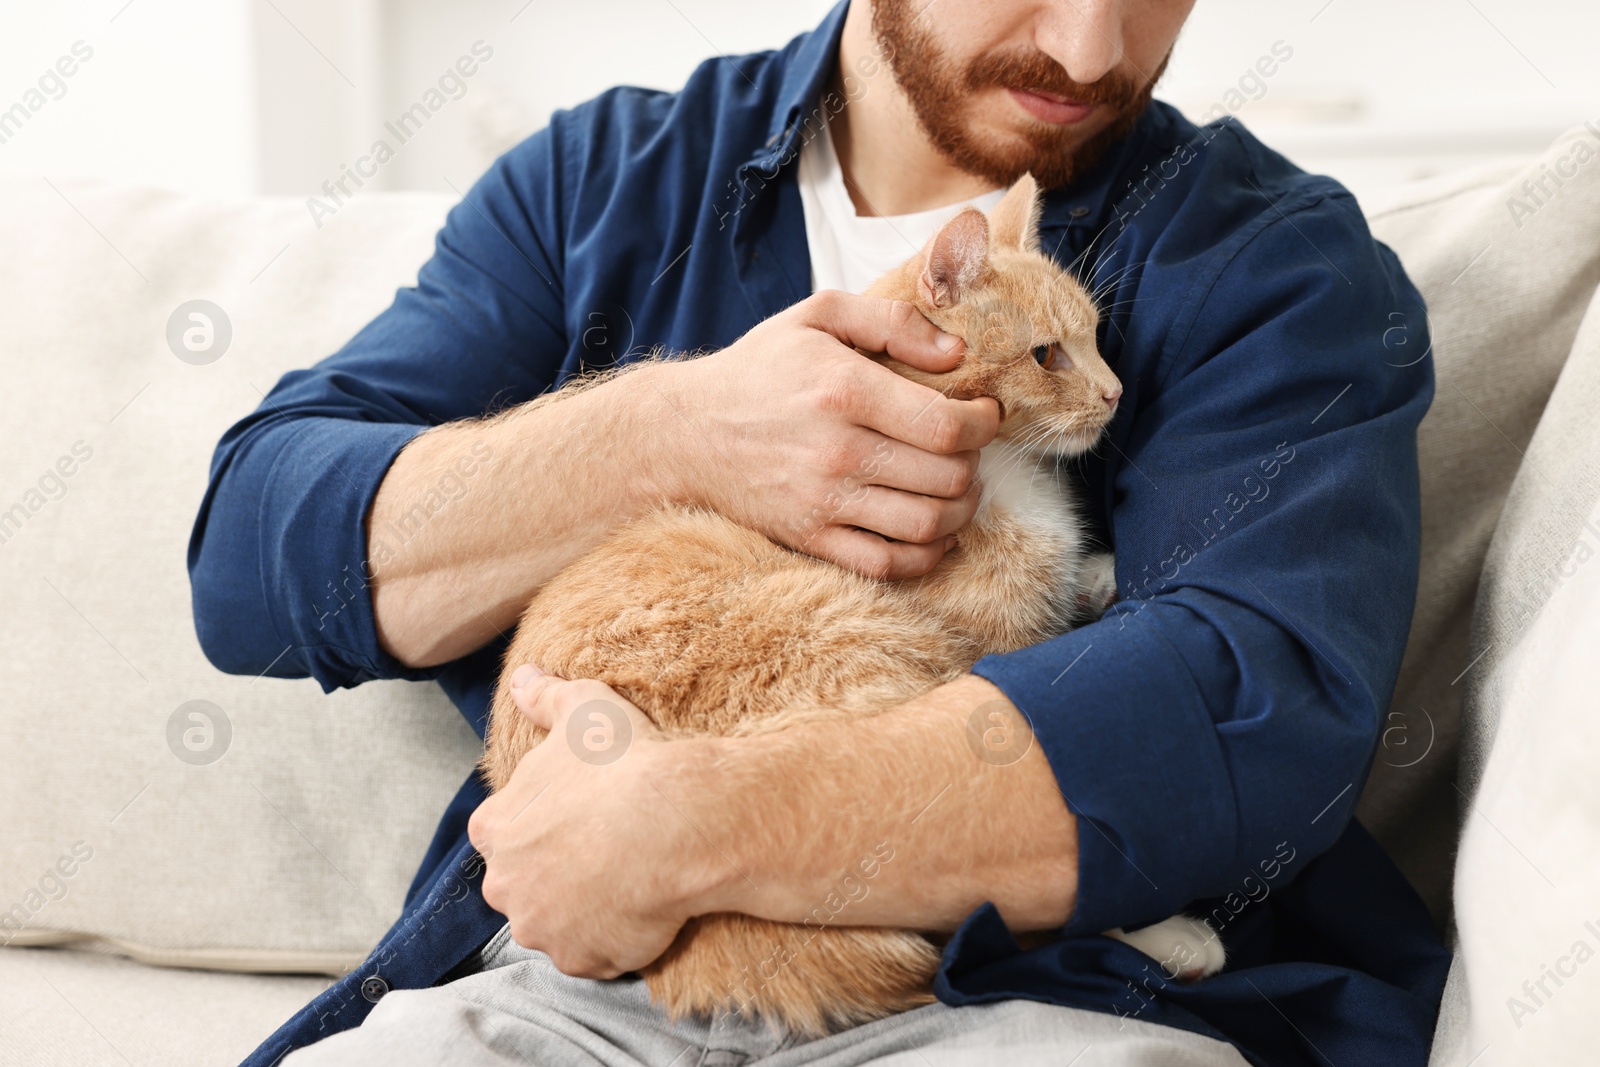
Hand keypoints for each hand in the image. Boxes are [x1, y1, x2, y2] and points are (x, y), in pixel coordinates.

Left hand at [465, 666, 725, 976]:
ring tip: (628, 879)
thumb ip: (544, 695)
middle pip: (525, 883)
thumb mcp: (582, 709)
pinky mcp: (582, 960)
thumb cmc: (625, 763)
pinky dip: (614, 940)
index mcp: (495, 829)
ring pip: (557, 922)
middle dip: (556, 871)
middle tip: (605, 848)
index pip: (502, 832)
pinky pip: (594, 955)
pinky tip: (643, 909)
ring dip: (583, 908)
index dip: (541, 823)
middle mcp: (505, 887)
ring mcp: (541, 929)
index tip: (578, 815)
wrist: (678, 823)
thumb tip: (523, 676)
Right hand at [651, 290, 999, 578]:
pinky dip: (927, 556)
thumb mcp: (818, 317)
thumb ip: (893, 321)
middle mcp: (838, 451)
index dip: (984, 424)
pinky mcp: (811, 538)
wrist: (685, 433)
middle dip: (975, 463)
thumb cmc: (760, 370)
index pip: (947, 425)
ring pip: (928, 525)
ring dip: (962, 511)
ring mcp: (824, 503)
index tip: (984, 414)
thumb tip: (957, 353)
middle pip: (948, 477)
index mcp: (844, 390)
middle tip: (969, 450)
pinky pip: (889, 565)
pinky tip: (934, 533)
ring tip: (959, 489)